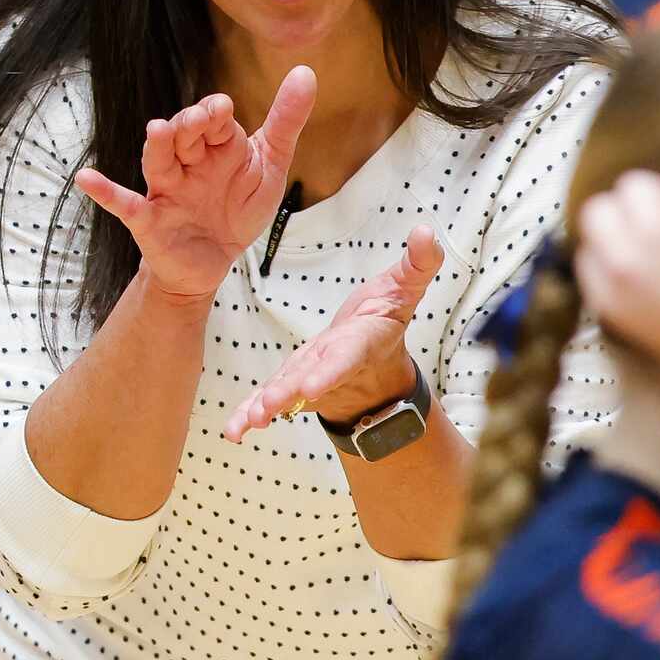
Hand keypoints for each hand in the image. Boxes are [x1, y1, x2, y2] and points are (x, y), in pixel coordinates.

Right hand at [75, 68, 314, 304]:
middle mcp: (187, 163)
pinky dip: (105, 192)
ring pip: (157, 161)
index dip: (215, 113)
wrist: (212, 263)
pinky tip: (87, 179)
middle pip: (184, 136)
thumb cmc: (236, 209)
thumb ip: (285, 122)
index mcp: (216, 148)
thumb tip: (306, 72)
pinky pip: (124, 204)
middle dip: (191, 124)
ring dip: (157, 146)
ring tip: (157, 130)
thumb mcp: (269, 166)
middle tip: (201, 118)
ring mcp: (165, 190)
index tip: (222, 107)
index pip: (214, 122)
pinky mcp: (149, 220)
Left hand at [223, 227, 441, 440]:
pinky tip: (234, 429)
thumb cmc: (383, 323)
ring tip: (249, 420)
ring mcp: (311, 380)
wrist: (375, 367)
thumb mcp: (404, 289)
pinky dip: (249, 413)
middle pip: (310, 380)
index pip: (346, 358)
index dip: (330, 372)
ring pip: (287, 393)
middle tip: (271, 404)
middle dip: (291, 392)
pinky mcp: (292, 386)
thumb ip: (416, 264)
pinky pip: (268, 400)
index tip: (313, 387)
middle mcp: (333, 367)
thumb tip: (426, 231)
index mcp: (360, 345)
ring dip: (266, 406)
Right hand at [570, 166, 659, 374]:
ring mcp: (651, 235)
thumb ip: (637, 301)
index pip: (590, 253)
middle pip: (599, 211)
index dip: (619, 243)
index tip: (648, 247)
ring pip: (635, 184)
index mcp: (611, 302)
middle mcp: (621, 265)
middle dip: (630, 212)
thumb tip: (642, 266)